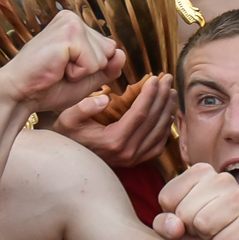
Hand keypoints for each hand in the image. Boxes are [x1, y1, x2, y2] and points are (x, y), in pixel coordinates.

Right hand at [0, 10, 126, 116]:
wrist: (19, 93)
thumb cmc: (47, 87)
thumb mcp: (85, 79)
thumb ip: (106, 68)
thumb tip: (122, 54)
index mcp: (75, 26)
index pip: (108, 50)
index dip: (91, 69)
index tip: (65, 70)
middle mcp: (72, 18)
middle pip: (109, 51)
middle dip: (88, 70)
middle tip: (60, 70)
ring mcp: (70, 22)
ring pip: (103, 57)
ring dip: (82, 72)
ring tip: (58, 69)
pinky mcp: (69, 33)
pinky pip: (93, 63)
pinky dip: (77, 74)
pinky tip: (57, 68)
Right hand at [51, 74, 174, 167]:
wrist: (70, 160)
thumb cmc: (69, 135)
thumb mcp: (68, 119)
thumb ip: (84, 107)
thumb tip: (105, 98)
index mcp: (114, 141)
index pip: (140, 113)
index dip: (150, 93)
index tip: (155, 77)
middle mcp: (128, 152)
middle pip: (153, 121)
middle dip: (162, 97)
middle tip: (168, 79)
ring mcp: (134, 159)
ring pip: (159, 132)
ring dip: (167, 110)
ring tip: (170, 91)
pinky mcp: (136, 161)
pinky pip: (158, 145)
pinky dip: (166, 128)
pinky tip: (168, 113)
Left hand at [154, 163, 238, 239]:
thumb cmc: (202, 236)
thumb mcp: (174, 231)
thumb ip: (163, 225)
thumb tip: (175, 226)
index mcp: (201, 172)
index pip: (167, 198)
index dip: (174, 217)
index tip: (189, 219)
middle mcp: (223, 179)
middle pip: (185, 212)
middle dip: (192, 229)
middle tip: (207, 230)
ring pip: (204, 225)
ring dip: (208, 239)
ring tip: (219, 234)